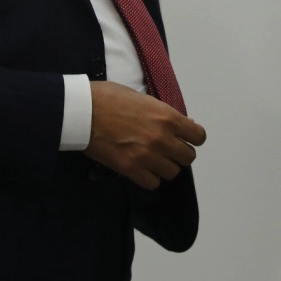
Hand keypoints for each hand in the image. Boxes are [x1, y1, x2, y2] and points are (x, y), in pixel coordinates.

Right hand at [84, 81, 206, 189]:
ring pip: (172, 172)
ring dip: (164, 166)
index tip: (185, 138)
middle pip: (188, 157)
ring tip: (152, 159)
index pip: (198, 136)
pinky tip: (141, 168)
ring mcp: (147, 156)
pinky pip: (152, 183)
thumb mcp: (143, 98)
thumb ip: (163, 113)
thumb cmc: (109, 98)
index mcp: (167, 117)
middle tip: (167, 149)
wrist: (83, 111)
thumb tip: (181, 123)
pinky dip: (149, 178)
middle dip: (179, 153)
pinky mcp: (130, 169)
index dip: (193, 138)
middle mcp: (162, 138)